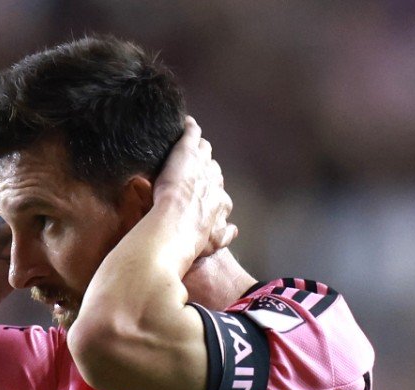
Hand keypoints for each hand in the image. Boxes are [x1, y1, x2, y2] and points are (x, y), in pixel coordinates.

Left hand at [153, 117, 236, 260]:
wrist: (180, 225)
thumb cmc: (193, 239)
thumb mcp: (215, 241)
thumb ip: (225, 235)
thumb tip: (234, 231)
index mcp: (220, 201)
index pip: (218, 189)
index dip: (212, 187)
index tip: (206, 188)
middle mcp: (215, 180)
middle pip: (213, 169)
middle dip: (207, 167)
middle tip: (197, 164)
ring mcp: (201, 165)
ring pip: (204, 151)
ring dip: (199, 148)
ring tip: (193, 144)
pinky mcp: (188, 152)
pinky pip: (191, 135)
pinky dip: (190, 128)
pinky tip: (187, 122)